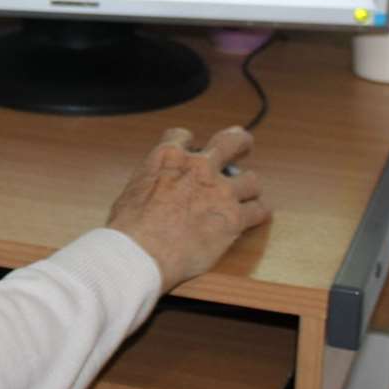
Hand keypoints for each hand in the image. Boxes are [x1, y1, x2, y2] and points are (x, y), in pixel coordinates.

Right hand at [105, 126, 268, 294]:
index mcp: (168, 157)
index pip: (182, 136)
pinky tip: (255, 217)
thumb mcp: (132, 191)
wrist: (141, 253)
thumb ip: (151, 183)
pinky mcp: (234, 218)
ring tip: (247, 195)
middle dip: (239, 141)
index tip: (191, 149)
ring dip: (248, 187)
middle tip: (242, 145)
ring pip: (251, 180)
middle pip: (230, 141)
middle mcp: (198, 167)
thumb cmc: (129, 228)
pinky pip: (259, 210)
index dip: (188, 143)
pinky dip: (258, 213)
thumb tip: (153, 193)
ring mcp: (220, 191)